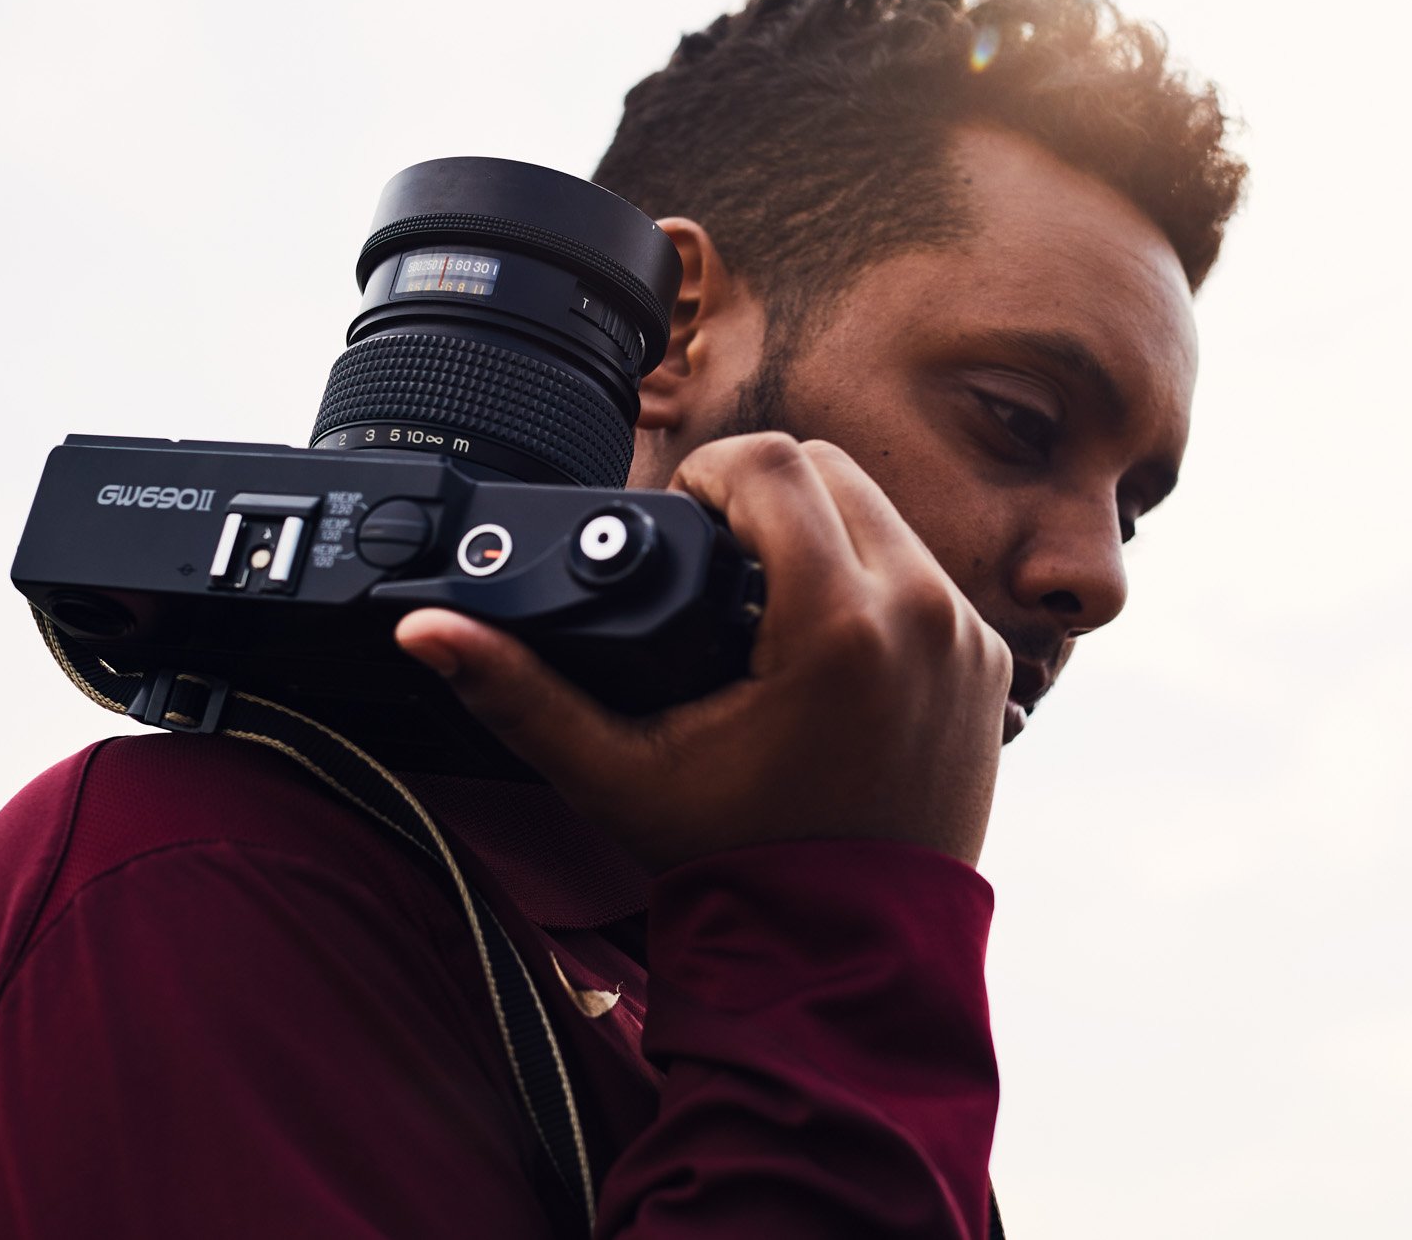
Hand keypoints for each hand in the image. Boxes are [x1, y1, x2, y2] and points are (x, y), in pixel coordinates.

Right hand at [394, 434, 1011, 869]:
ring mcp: (963, 636)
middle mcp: (918, 613)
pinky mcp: (987, 662)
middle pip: (830, 467)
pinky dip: (871, 577)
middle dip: (762, 491)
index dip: (707, 472)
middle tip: (714, 552)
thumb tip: (425, 629)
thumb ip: (520, 694)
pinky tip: (821, 635)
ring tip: (761, 594)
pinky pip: (924, 571)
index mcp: (836, 624)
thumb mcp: (618, 773)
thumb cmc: (734, 862)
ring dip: (819, 527)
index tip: (682, 518)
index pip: (771, 460)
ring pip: (882, 511)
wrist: (842, 951)